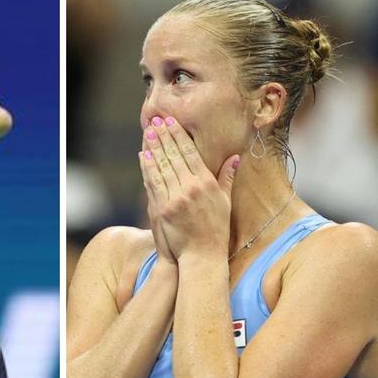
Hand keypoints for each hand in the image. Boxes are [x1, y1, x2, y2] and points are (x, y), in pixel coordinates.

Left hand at [140, 116, 238, 260]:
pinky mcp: (162, 209)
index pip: (190, 153)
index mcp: (206, 183)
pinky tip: (144, 156)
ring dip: (154, 147)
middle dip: (164, 136)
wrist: (201, 256)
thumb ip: (226, 179)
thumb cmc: (216, 230)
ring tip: (149, 132)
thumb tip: (234, 158)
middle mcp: (190, 188)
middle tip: (156, 120)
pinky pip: (153, 183)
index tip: (172, 122)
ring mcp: (175, 198)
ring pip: (161, 167)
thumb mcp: (225, 203)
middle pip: (174, 156)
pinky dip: (147, 168)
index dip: (179, 135)